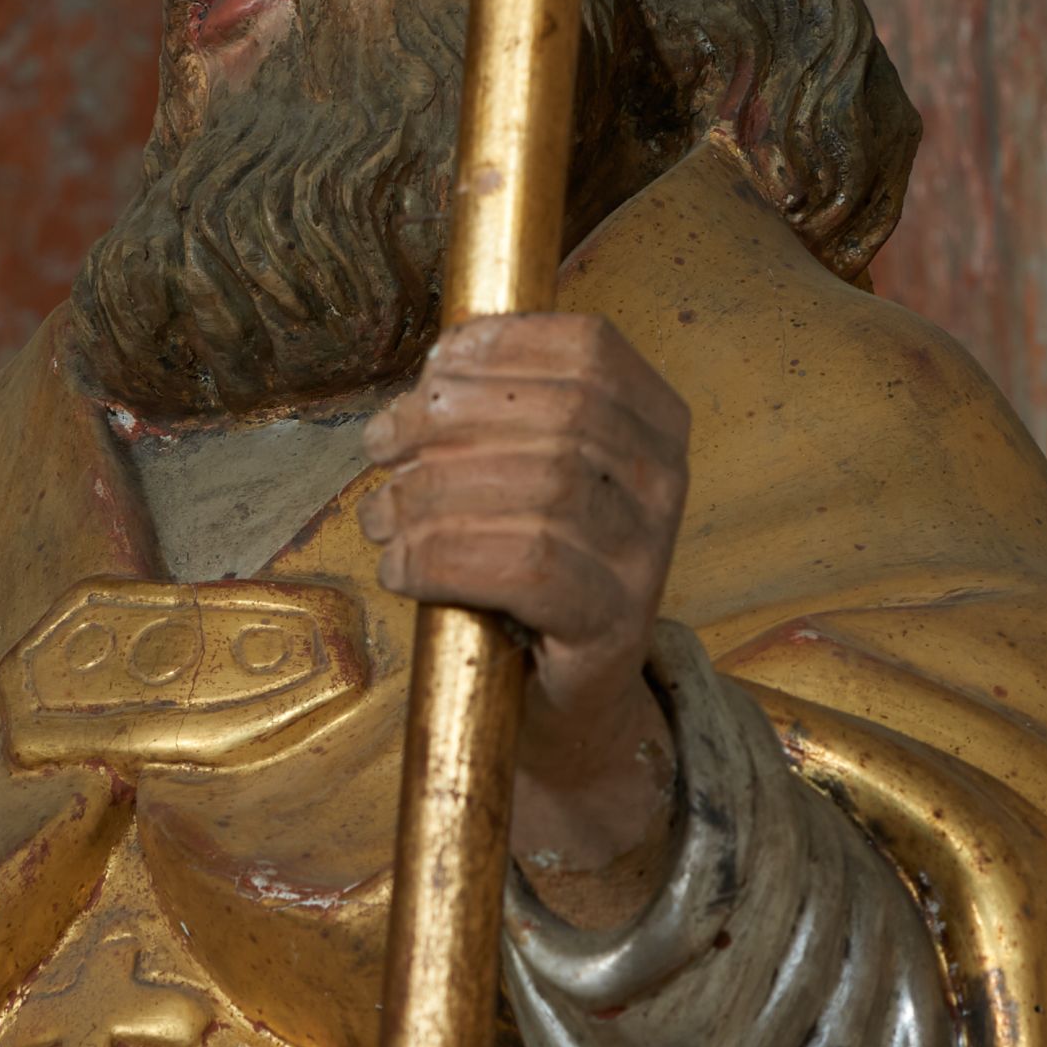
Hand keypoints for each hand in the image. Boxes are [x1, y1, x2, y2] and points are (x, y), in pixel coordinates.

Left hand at [359, 312, 689, 919]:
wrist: (560, 698)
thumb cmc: (521, 568)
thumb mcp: (516, 470)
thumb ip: (489, 415)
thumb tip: (424, 383)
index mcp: (653, 423)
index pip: (589, 349)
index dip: (500, 347)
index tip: (428, 373)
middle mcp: (665, 482)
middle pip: (559, 416)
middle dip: (449, 420)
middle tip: (381, 448)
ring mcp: (647, 556)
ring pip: (543, 489)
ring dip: (433, 493)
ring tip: (381, 515)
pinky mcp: (613, 625)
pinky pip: (529, 568)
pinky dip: (445, 556)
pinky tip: (400, 566)